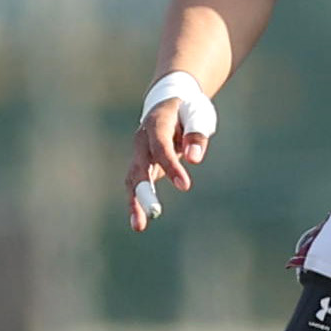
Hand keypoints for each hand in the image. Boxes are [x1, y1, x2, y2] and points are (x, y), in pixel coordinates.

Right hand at [125, 73, 217, 231]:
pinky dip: (136, 203)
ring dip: (135, 202)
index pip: (161, 147)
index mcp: (156, 123)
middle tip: (155, 212)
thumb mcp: (198, 116)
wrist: (170, 104)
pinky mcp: (141, 166)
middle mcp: (142, 140)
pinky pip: (135, 186)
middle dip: (145, 191)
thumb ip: (197, 135)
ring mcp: (138, 153)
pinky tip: (139, 223)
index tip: (185, 187)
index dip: (171, 167)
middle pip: (140, 167)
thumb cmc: (188, 110)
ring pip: (132, 179)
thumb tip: (195, 159)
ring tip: (139, 226)